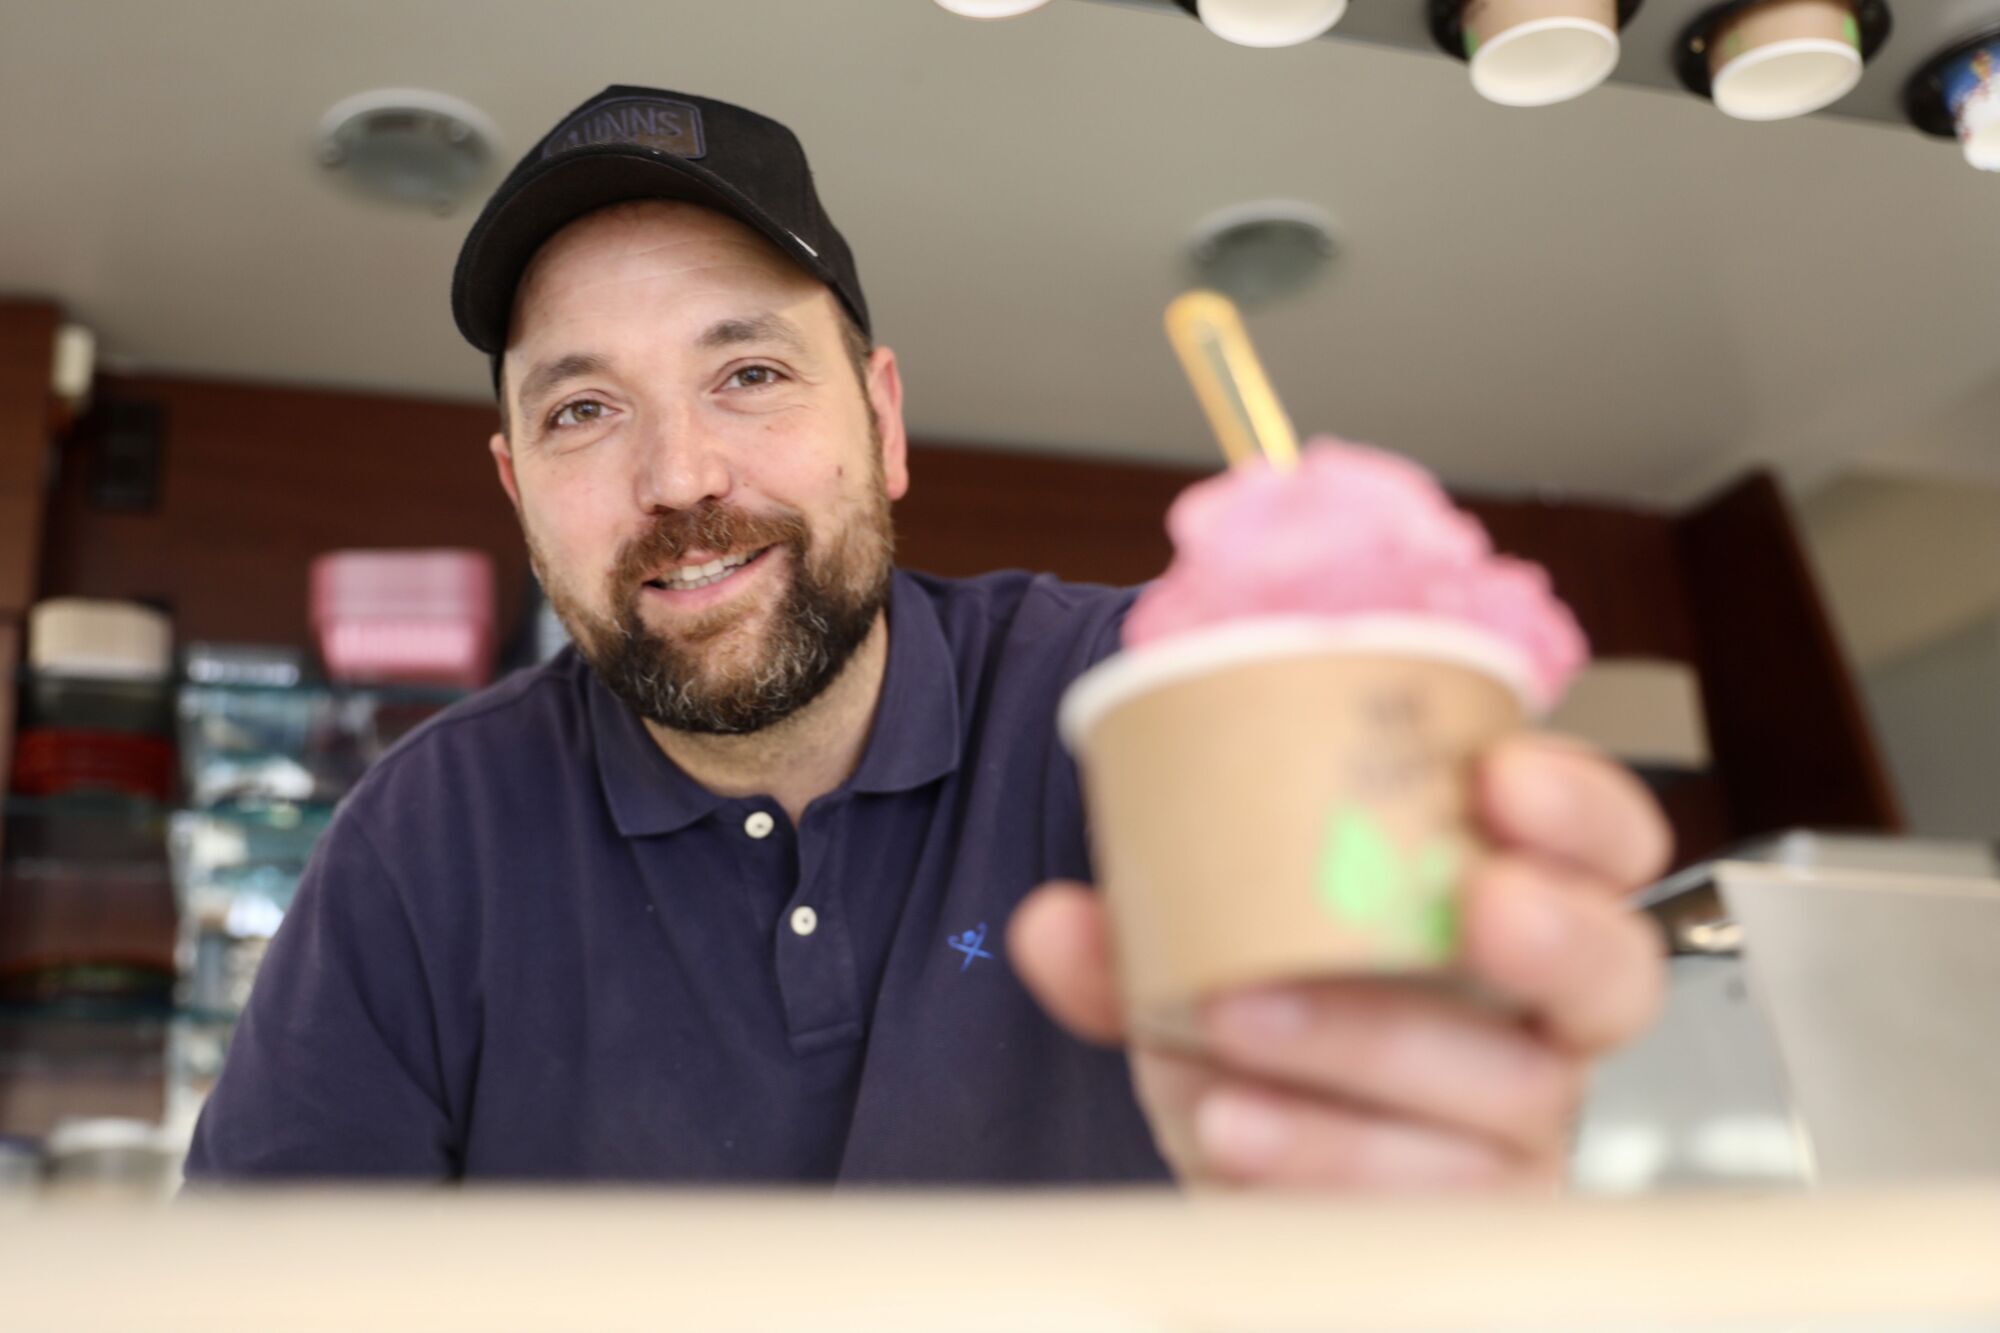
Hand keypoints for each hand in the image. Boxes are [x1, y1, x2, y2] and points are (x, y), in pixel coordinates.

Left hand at [1009, 733, 1671, 1190]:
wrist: (1242, 1163)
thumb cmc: (1263, 1029)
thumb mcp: (1201, 958)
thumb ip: (1135, 935)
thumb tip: (1055, 922)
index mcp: (1502, 909)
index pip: (1607, 845)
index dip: (1580, 809)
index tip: (1501, 777)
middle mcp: (1535, 1024)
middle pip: (1609, 975)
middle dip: (1551, 934)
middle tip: (1473, 907)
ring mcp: (1511, 1138)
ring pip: (1503, 1101)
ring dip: (1372, 1050)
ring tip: (1240, 1025)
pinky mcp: (1460, 1227)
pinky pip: (1424, 1207)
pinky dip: (1314, 1159)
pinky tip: (1233, 1130)